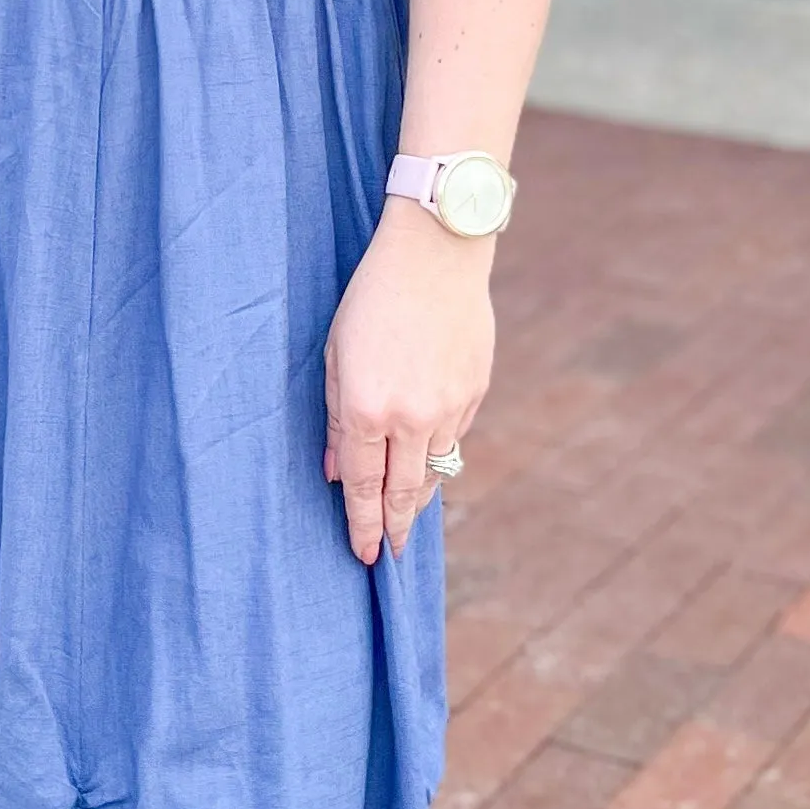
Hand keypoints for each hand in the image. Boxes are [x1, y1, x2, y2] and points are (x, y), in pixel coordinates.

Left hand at [324, 198, 495, 565]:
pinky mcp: (475, 393)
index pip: (361, 486)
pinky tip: (427, 462)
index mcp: (366, 409)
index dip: (361, 524)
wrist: (436, 254)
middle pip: (401, 493)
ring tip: (406, 520)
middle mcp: (410, 418)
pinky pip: (454, 438)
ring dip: (418, 501)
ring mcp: (448, 408)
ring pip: (434, 474)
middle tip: (390, 554)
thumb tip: (335, 471)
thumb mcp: (335, 355)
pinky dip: (438, 455)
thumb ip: (334, 418)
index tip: (364, 554)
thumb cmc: (372, 298)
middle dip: (393, 528)